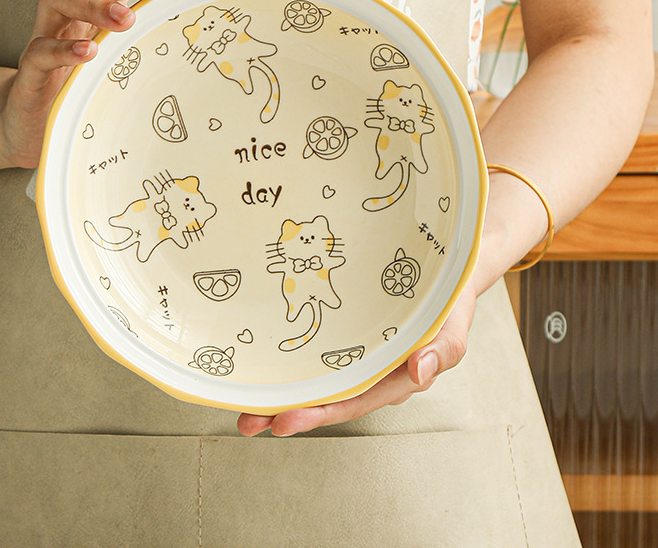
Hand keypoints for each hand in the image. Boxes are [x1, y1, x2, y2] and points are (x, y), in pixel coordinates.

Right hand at [0, 0, 193, 167]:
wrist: (35, 119)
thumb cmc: (87, 81)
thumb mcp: (124, 54)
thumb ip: (150, 34)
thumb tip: (200, 25)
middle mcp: (69, 5)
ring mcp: (46, 32)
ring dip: (93, 2)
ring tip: (127, 20)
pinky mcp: (30, 68)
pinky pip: (39, 48)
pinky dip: (63, 47)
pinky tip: (89, 53)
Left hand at [237, 277, 477, 436]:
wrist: (443, 275)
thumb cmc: (448, 305)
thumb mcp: (452, 327)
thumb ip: (442, 350)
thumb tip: (420, 371)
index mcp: (393, 379)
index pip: (351, 402)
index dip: (318, 414)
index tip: (284, 422)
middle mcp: (370, 374)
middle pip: (326, 398)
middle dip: (287, 412)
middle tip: (250, 422)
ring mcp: (357, 357)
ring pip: (317, 380)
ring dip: (282, 394)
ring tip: (246, 406)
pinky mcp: (346, 338)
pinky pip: (319, 355)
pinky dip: (293, 364)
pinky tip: (266, 367)